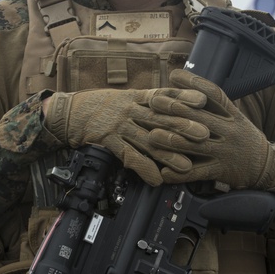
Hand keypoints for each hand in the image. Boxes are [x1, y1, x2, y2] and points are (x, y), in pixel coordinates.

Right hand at [43, 88, 206, 185]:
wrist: (70, 112)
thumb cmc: (102, 106)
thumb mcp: (126, 98)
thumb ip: (148, 101)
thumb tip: (175, 102)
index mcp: (137, 97)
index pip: (164, 94)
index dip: (183, 96)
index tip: (203, 100)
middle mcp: (130, 108)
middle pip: (160, 117)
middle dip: (183, 126)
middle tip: (204, 134)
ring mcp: (119, 124)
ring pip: (147, 139)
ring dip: (167, 154)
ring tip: (186, 166)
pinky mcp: (107, 139)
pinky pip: (128, 155)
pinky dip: (143, 168)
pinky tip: (156, 179)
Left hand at [147, 69, 274, 188]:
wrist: (264, 166)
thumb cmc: (241, 136)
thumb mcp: (234, 116)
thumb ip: (213, 105)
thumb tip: (185, 85)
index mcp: (232, 114)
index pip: (214, 94)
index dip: (194, 83)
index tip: (174, 75)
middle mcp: (229, 130)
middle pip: (199, 117)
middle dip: (174, 109)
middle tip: (153, 102)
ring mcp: (225, 152)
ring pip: (194, 145)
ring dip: (170, 141)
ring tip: (151, 137)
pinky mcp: (220, 171)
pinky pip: (196, 173)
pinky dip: (179, 173)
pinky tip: (163, 171)